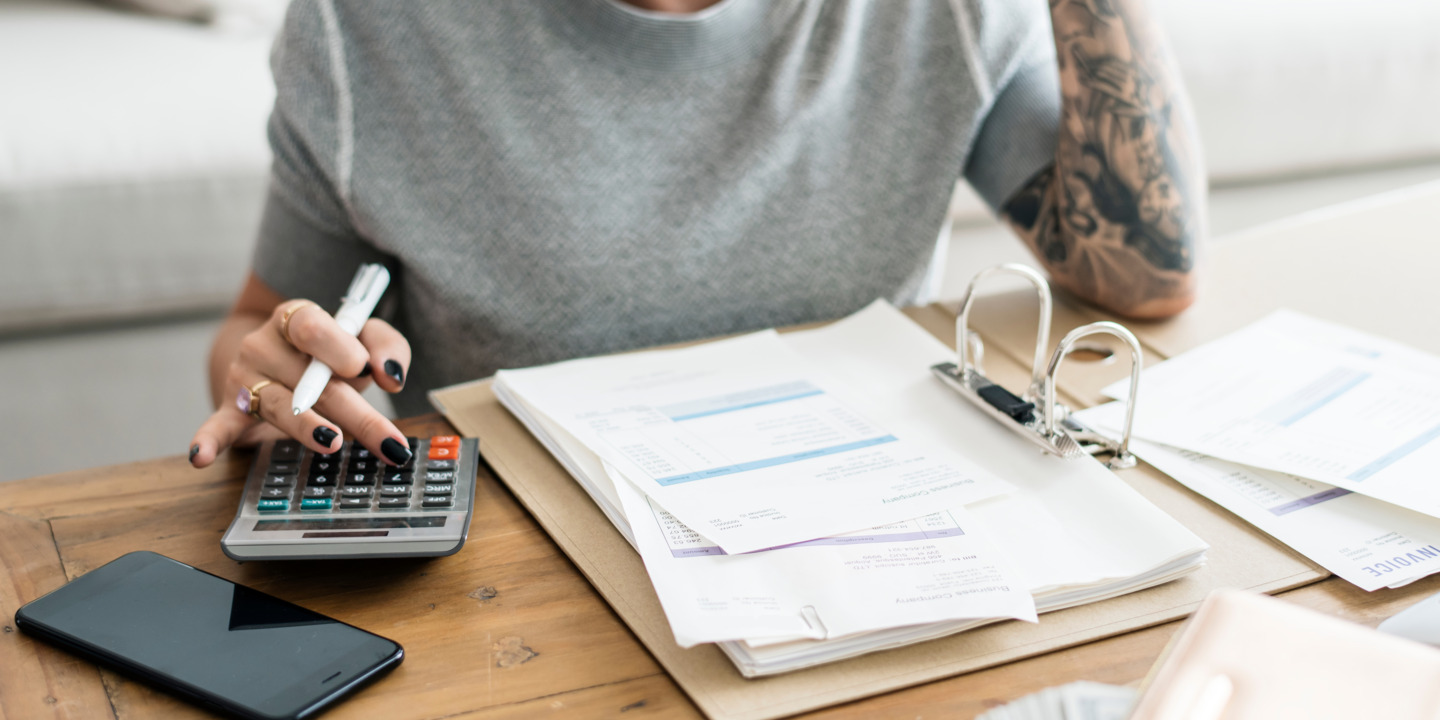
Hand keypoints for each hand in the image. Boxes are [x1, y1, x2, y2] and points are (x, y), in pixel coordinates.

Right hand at [189, 299, 413, 467]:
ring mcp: (244, 379)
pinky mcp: (231, 410)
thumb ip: (385, 347)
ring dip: (308, 426)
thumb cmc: (331, 351)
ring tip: (332, 441)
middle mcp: (264, 344)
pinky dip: (208, 441)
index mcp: (296, 318)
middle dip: (356, 414)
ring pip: (280, 406)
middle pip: (311, 381)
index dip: (338, 347)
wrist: (279, 357)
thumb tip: (391, 375)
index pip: (312, 327)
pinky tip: (199, 457)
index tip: (363, 369)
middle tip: (389, 442)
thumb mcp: (364, 339)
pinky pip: (218, 426)